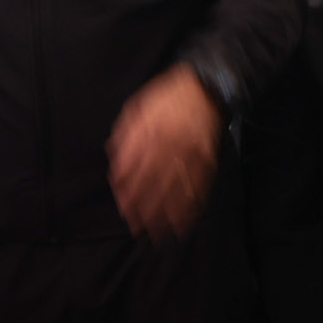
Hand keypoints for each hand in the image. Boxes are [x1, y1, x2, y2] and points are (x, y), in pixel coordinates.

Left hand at [108, 65, 222, 238]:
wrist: (203, 89)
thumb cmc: (164, 101)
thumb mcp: (136, 109)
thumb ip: (125, 136)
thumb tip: (116, 163)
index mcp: (148, 133)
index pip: (133, 167)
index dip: (127, 190)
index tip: (122, 207)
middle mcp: (169, 146)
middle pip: (152, 182)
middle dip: (143, 208)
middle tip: (135, 227)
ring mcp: (190, 155)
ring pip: (175, 189)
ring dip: (165, 214)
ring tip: (156, 233)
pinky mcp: (206, 161)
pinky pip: (198, 188)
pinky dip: (190, 207)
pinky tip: (182, 223)